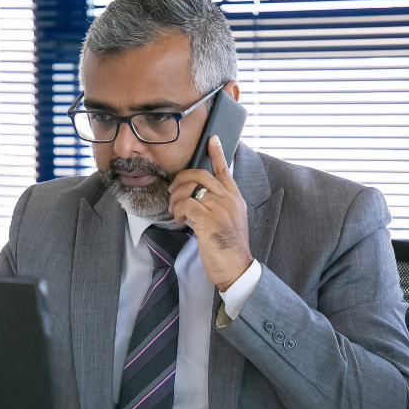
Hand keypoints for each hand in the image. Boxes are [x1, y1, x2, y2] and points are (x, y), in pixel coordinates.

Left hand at [168, 136, 252, 291]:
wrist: (235, 268)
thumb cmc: (227, 248)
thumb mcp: (227, 222)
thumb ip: (217, 206)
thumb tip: (196, 197)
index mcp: (235, 199)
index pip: (225, 171)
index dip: (217, 154)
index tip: (211, 140)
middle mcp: (230, 200)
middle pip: (202, 175)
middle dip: (181, 179)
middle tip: (172, 190)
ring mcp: (221, 209)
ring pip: (191, 189)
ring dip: (176, 198)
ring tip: (175, 210)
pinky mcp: (209, 220)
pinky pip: (188, 204)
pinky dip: (178, 209)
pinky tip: (178, 219)